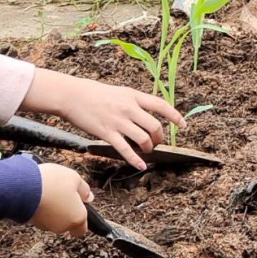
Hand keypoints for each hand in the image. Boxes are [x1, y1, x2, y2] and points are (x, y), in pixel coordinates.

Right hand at [24, 70, 186, 170]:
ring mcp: (118, 121)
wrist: (73, 96)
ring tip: (147, 150)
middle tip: (157, 142)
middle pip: (154, 125)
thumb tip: (149, 111)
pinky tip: (141, 165)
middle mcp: (129, 108)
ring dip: (149, 147)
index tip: (183, 125)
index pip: (161, 105)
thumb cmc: (96, 94)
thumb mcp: (121, 92)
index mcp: (134, 96)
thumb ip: (135, 101)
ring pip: (143, 138)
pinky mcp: (106, 133)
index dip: (175, 115)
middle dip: (160, 137)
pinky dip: (135, 159)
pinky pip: (125, 149)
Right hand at [29, 163, 92, 235]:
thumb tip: (89, 198)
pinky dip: (42, 207)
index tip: (81, 208)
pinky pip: (41, 216)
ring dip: (54, 208)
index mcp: (77, 218)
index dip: (82, 221)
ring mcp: (45, 225)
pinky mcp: (31, 222)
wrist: (22, 187)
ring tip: (51, 191)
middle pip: (67, 223)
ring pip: (53, 219)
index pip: (81, 230)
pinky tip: (40, 194)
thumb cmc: (52, 183)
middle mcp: (61, 226)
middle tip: (65, 193)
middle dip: (67, 210)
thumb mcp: (75, 179)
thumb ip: (84, 190)